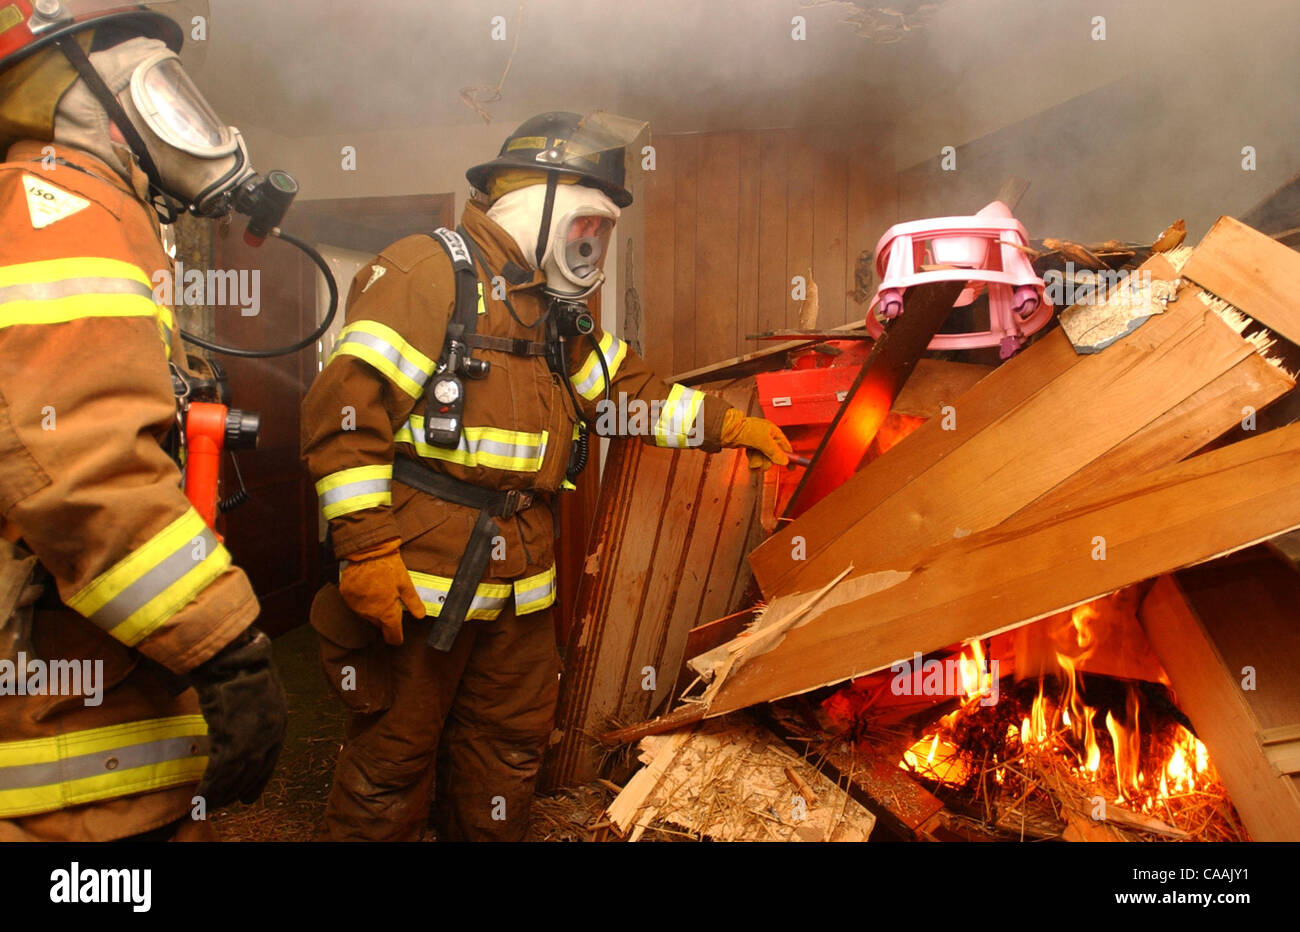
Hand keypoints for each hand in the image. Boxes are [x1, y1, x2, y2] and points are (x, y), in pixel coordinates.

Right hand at [190, 627, 286, 810]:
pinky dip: (209, 788)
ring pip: (235, 776)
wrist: (230, 654)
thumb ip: (253, 710)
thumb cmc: (239, 665)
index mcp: (280, 720)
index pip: (269, 760)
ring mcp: (252, 736)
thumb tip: (240, 723)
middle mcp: (270, 732)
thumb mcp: (257, 689)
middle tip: (223, 803)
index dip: (257, 780)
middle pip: (253, 771)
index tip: (247, 796)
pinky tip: (200, 799)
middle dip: (237, 789)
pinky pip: (218, 773)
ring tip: (207, 805)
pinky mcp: (230, 738)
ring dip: (220, 794)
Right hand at [338, 538, 425, 645]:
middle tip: (392, 601)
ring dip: (374, 609)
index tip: (398, 637)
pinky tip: (369, 588)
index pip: (392, 636)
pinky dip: (362, 600)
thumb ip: (413, 603)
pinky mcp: (347, 597)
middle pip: (380, 624)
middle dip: (386, 617)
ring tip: (380, 591)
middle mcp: (369, 614)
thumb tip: (421, 616)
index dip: (397, 637)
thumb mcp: (405, 584)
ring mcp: (356, 606)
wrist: (368, 551)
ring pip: (368, 615)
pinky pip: (356, 604)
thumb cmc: (388, 567)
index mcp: (386, 613)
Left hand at [720, 409, 792, 469]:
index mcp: (774, 432)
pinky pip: (756, 459)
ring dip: (758, 461)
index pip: (786, 447)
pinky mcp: (751, 448)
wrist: (728, 429)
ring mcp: (759, 443)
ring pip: (764, 459)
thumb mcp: (763, 440)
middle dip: (768, 460)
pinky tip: (750, 458)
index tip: (791, 468)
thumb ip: (774, 451)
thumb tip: (783, 460)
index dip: (789, 458)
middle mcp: (767, 437)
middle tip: (762, 459)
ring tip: (753, 459)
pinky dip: (753, 460)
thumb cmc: (744, 428)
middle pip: (774, 456)